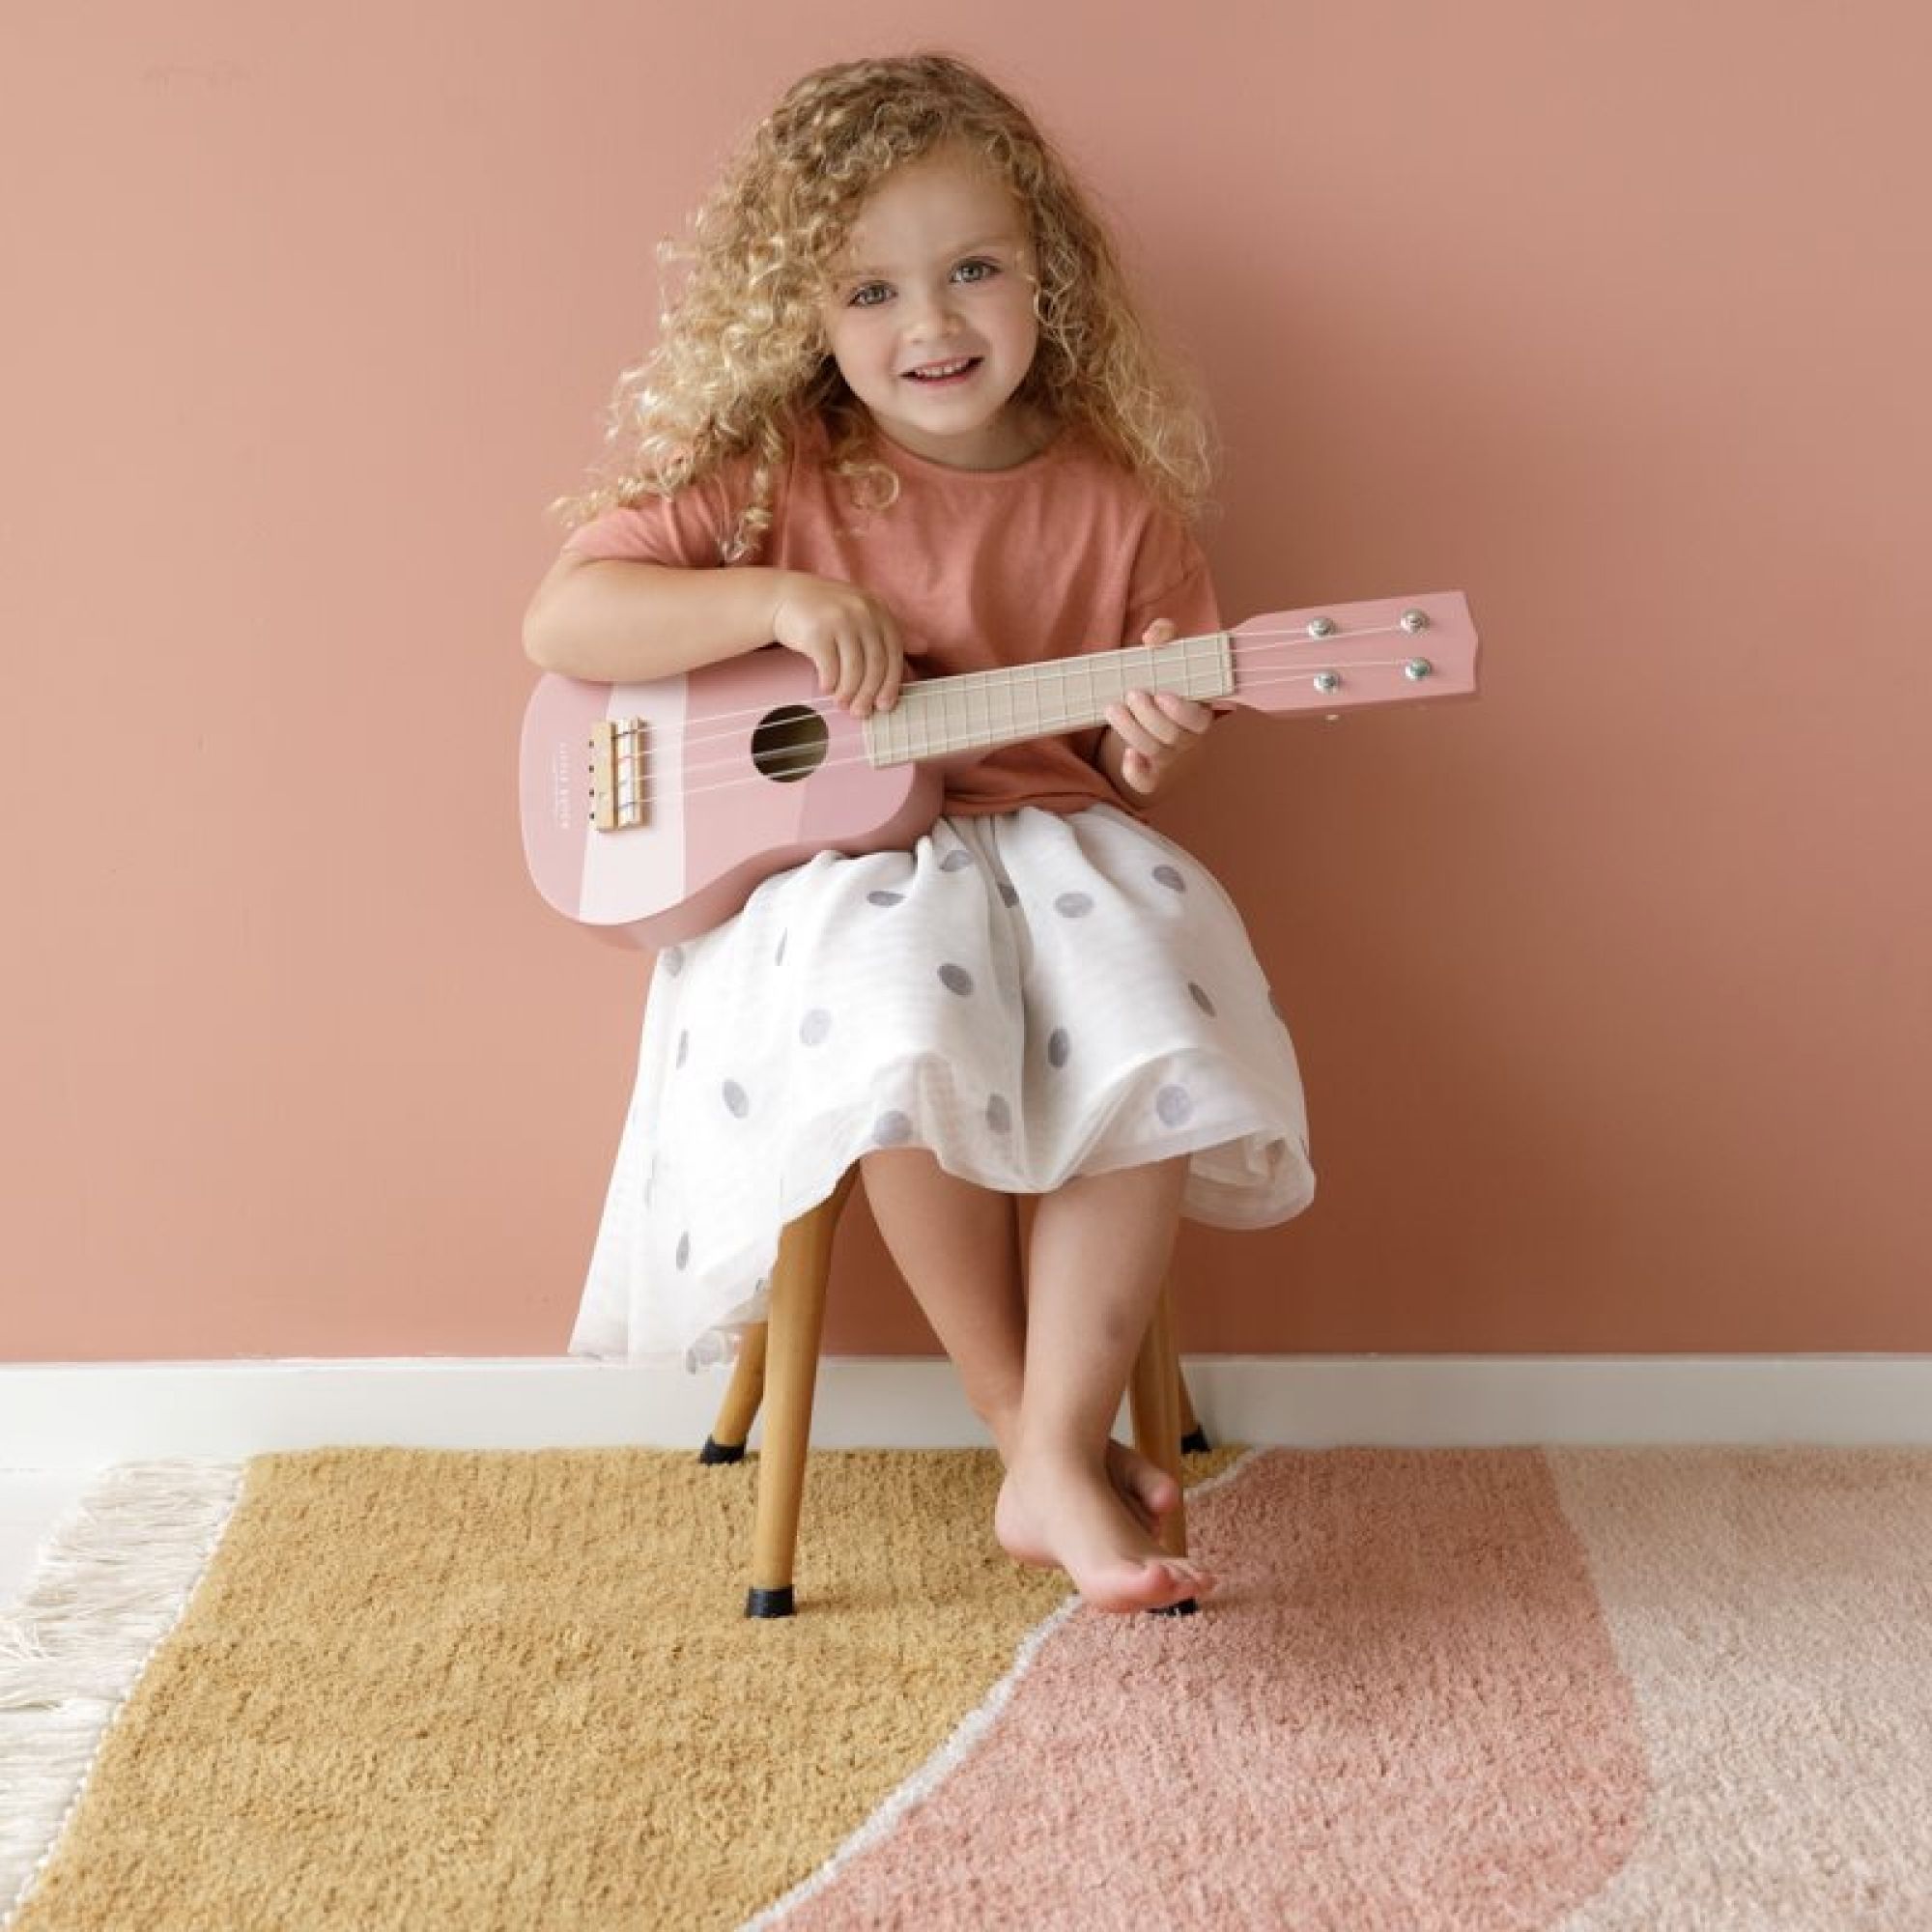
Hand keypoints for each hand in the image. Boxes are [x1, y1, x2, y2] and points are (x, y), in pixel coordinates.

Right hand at [769, 572, 905, 716]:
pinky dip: (830, 682)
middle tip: (862, 713)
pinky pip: (829, 666)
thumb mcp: (862, 612)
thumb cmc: (826, 611)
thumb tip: (924, 647)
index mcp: (877, 609)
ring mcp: (839, 619)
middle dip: (869, 694)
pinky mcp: (817, 630)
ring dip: (848, 693)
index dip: (891, 683)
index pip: (893, 652)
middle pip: (875, 664)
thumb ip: (890, 630)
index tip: (885, 705)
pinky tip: (826, 688)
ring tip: (843, 704)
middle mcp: (862, 612)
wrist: (783, 597)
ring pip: (853, 669)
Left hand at [1102, 618, 1228, 796]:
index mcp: (1198, 709)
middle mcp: (1187, 736)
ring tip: (1112, 709)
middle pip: (1173, 737)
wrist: (1150, 704)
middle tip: (1131, 694)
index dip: (1182, 711)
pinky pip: (1147, 782)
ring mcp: (1169, 755)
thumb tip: (1153, 636)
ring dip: (1132, 732)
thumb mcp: (1166, 652)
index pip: (1198, 719)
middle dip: (1149, 717)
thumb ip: (1164, 635)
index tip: (1162, 694)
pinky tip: (1127, 755)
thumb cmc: (1161, 676)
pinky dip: (1136, 773)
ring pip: (1155, 753)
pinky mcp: (1151, 769)